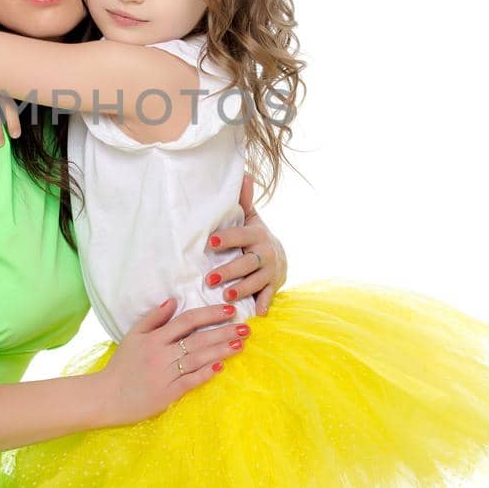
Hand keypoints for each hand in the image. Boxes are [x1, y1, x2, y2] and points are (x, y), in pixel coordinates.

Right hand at [91, 298, 246, 427]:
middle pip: (198, 339)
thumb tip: (173, 300)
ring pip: (198, 359)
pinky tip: (221, 366)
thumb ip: (153, 318)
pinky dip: (206, 373)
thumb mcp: (133, 336)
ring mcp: (165, 374)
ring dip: (221, 350)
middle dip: (223, 332)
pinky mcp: (167, 393)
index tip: (230, 310)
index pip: (187, 321)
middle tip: (246, 327)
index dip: (210, 314)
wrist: (106, 396)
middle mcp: (161, 354)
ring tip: (240, 344)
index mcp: (154, 338)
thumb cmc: (121, 365)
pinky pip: (190, 381)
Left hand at [204, 174, 289, 314]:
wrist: (279, 256)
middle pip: (247, 262)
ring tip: (226, 296)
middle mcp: (265, 253)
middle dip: (229, 270)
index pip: (241, 235)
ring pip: (256, 281)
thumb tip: (243, 173)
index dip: (228, 238)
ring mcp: (271, 272)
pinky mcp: (273, 287)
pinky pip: (268, 297)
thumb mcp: (250, 218)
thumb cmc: (254, 236)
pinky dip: (263, 304)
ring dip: (242, 289)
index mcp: (256, 234)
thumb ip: (243, 201)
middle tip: (209, 279)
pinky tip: (255, 314)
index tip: (211, 240)